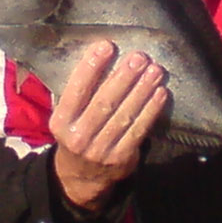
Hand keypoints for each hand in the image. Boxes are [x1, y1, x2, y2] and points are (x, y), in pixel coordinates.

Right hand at [49, 40, 166, 209]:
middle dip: (124, 77)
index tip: (106, 45)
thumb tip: (101, 53)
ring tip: (155, 70)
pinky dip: (151, 111)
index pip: (76, 91)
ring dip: (142, 91)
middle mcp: (78, 137)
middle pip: (104, 103)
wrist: (81, 177)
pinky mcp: (121, 158)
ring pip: (124, 116)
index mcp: (61, 121)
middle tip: (139, 57)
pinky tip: (160, 93)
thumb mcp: (66, 115)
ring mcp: (100, 150)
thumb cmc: (77, 131)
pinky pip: (139, 131)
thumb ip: (78, 92)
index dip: (91, 68)